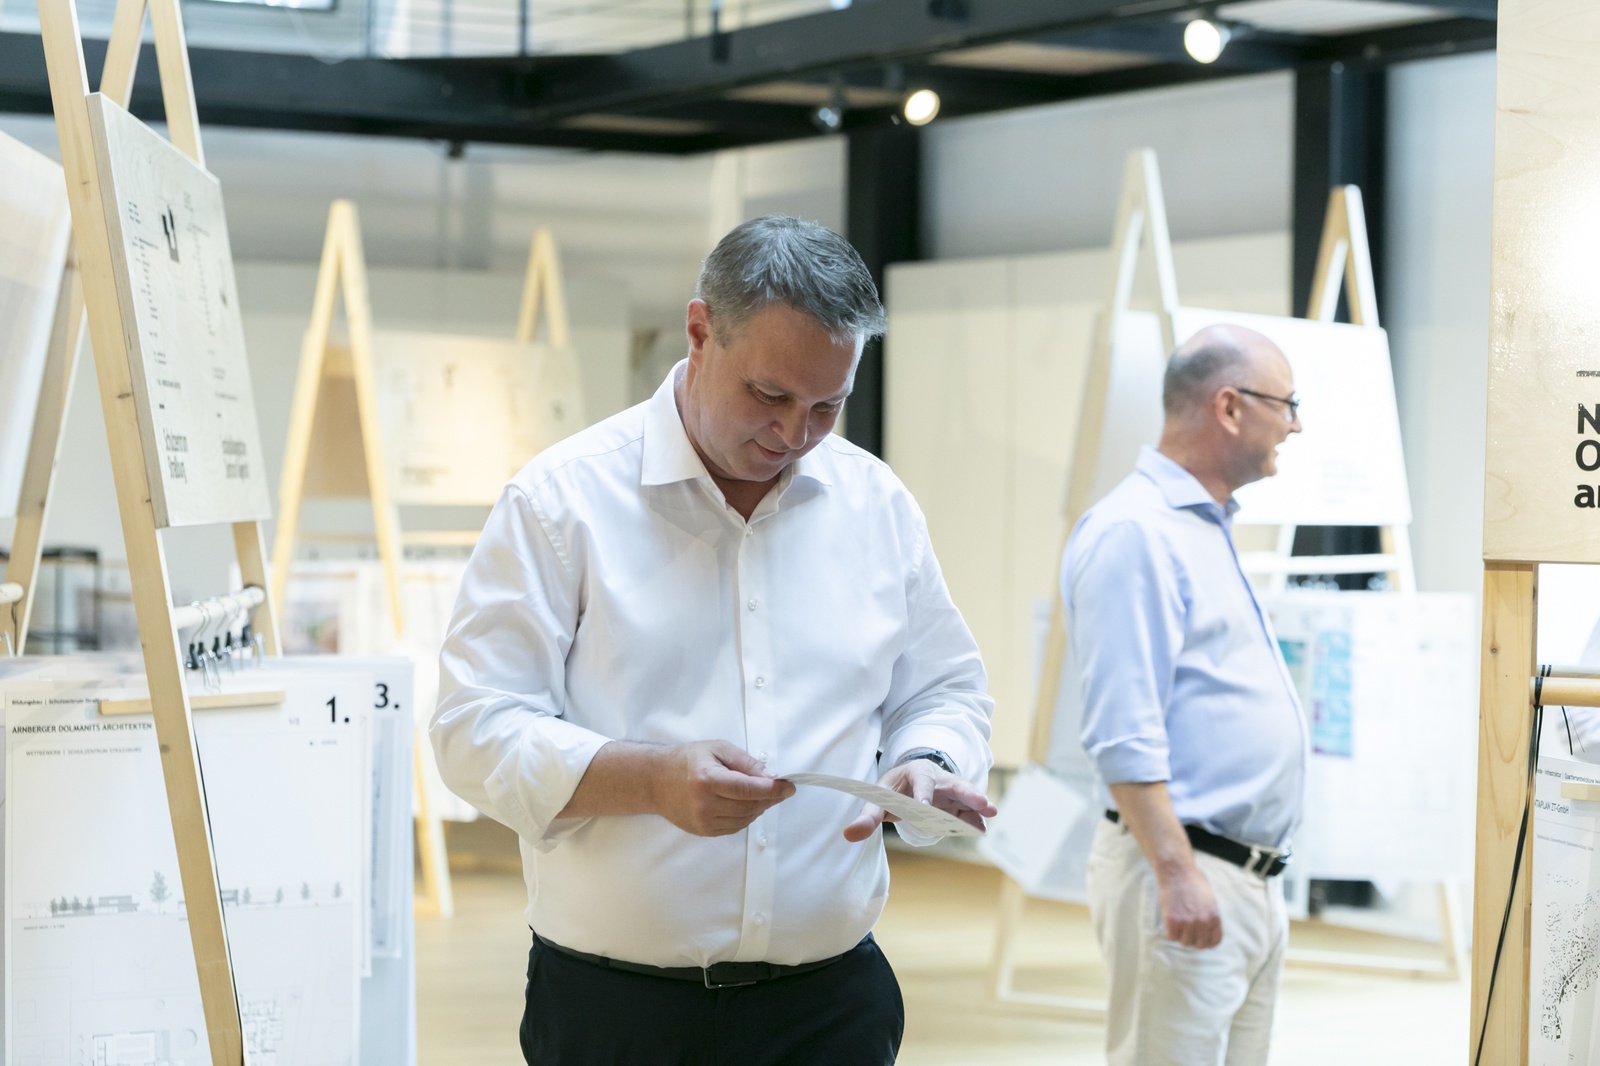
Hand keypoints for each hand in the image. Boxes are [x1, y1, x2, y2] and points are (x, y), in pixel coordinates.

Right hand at [650, 740, 794, 837]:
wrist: (656, 781)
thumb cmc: (687, 760)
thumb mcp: (717, 749)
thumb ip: (745, 762)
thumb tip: (771, 777)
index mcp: (708, 780)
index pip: (747, 789)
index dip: (772, 789)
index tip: (789, 787)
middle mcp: (705, 804)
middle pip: (750, 806)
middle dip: (769, 798)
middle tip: (779, 789)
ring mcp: (703, 821)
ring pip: (745, 819)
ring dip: (759, 807)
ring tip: (759, 794)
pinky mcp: (704, 831)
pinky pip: (735, 827)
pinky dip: (746, 816)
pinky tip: (744, 804)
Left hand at [842, 758, 997, 842]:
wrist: (905, 782)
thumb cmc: (891, 789)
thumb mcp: (878, 799)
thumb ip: (867, 817)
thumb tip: (848, 835)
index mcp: (915, 772)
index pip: (921, 781)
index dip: (923, 794)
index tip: (925, 808)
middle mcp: (937, 778)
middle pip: (953, 783)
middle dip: (967, 793)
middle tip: (981, 802)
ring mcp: (949, 790)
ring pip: (966, 795)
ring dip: (978, 804)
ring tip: (992, 812)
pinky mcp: (956, 804)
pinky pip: (967, 811)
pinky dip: (975, 819)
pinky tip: (982, 829)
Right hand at [1157, 864, 1221, 947]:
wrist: (1177, 871)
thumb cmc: (1193, 883)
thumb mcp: (1210, 900)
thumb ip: (1211, 917)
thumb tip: (1208, 933)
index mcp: (1214, 917)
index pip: (1214, 941)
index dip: (1207, 941)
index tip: (1200, 938)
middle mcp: (1203, 922)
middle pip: (1199, 944)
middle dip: (1193, 939)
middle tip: (1186, 930)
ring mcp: (1188, 923)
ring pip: (1185, 942)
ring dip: (1181, 935)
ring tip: (1178, 922)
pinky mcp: (1173, 921)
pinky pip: (1172, 937)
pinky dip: (1170, 932)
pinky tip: (1170, 921)